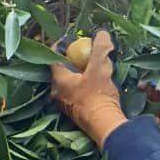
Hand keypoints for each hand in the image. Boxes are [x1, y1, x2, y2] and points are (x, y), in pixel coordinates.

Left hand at [50, 30, 126, 147]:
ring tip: (92, 68)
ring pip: (68, 82)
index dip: (62, 45)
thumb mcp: (100, 68)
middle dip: (72, 60)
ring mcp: (64, 104)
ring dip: (78, 74)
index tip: (73, 39)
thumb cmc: (99, 97)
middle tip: (85, 53)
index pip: (54, 56)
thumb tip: (101, 33)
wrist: (105, 126)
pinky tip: (95, 84)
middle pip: (61, 69)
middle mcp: (57, 92)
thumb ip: (100, 49)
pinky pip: (75, 93)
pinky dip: (82, 85)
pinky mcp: (74, 112)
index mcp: (58, 80)